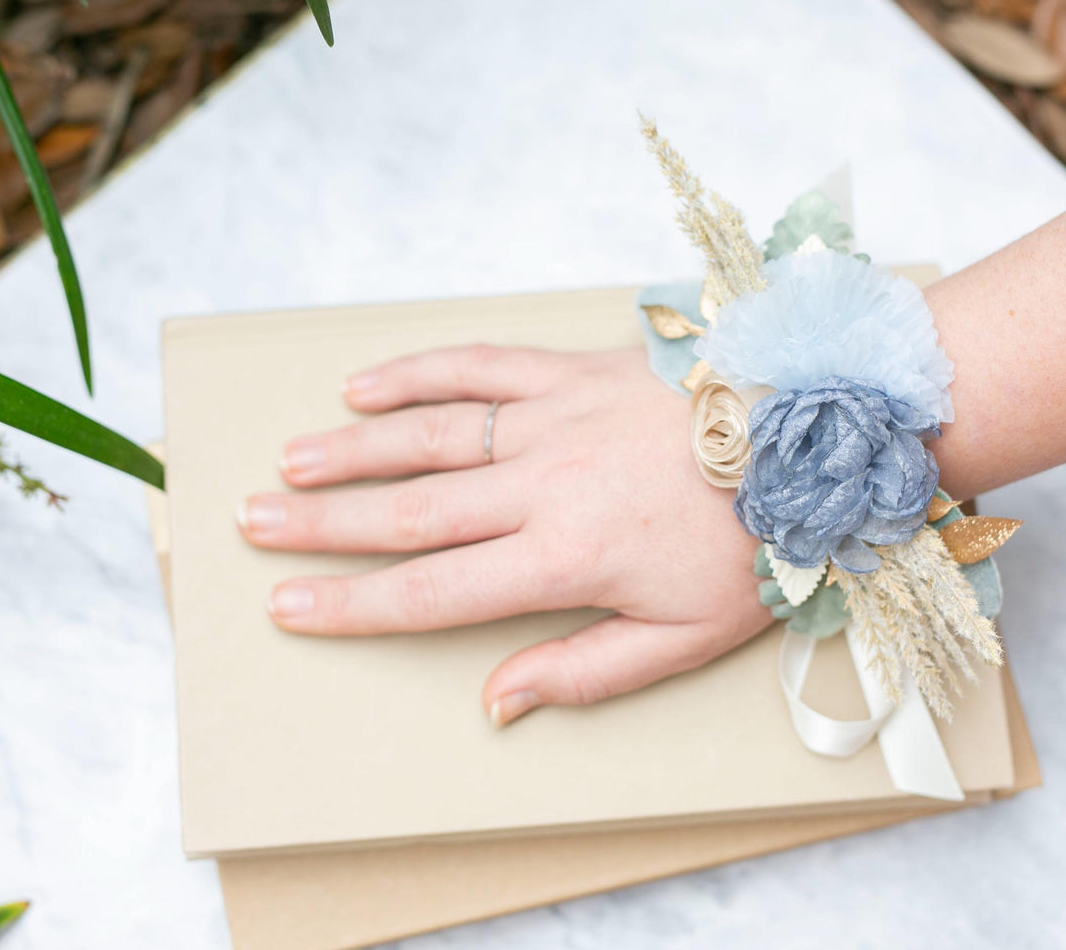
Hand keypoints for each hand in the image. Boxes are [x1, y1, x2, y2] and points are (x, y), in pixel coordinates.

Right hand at [236, 345, 768, 724]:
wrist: (813, 437)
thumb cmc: (753, 543)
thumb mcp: (683, 638)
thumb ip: (583, 671)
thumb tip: (495, 702)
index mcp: (565, 560)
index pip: (432, 591)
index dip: (352, 604)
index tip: (288, 604)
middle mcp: (542, 486)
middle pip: (408, 509)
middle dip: (322, 522)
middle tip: (253, 521)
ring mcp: (553, 418)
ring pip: (428, 435)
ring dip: (351, 449)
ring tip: (288, 461)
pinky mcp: (573, 369)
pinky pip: (479, 363)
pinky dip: (418, 371)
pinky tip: (366, 382)